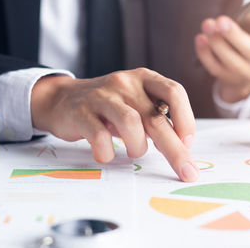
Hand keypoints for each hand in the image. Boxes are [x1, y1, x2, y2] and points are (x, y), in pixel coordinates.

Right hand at [30, 68, 198, 181]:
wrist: (63, 99)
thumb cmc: (108, 106)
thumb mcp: (135, 102)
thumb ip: (155, 116)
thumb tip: (182, 145)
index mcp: (144, 78)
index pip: (174, 92)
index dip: (186, 120)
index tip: (186, 142)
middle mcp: (125, 83)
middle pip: (156, 117)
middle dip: (175, 149)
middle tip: (186, 171)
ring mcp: (102, 96)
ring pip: (131, 123)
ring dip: (138, 147)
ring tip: (134, 152)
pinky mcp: (81, 112)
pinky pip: (100, 136)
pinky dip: (107, 153)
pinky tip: (107, 154)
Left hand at [194, 4, 249, 102]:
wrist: (246, 72)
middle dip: (235, 35)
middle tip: (221, 20)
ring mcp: (245, 74)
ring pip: (230, 60)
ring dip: (216, 42)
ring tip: (207, 25)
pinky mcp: (227, 79)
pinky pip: (214, 67)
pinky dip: (205, 53)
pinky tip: (200, 38)